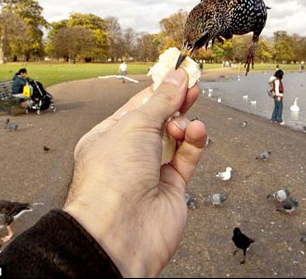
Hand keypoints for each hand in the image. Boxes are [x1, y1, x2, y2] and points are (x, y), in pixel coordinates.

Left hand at [63, 69, 206, 276]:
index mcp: (108, 136)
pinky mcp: (171, 187)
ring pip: (175, 138)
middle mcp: (128, 153)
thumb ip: (161, 101)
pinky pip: (187, 157)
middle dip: (175, 102)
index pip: (137, 106)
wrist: (120, 230)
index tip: (178, 75)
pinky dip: (194, 142)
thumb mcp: (135, 125)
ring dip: (184, 123)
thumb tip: (175, 78)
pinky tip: (197, 130)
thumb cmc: (111, 179)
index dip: (158, 90)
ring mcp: (150, 171)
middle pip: (158, 120)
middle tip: (192, 85)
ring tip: (187, 118)